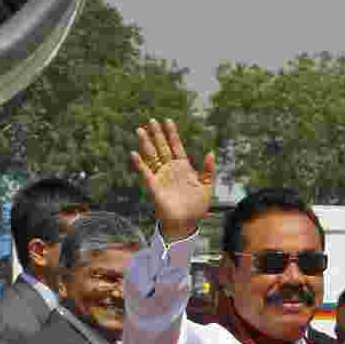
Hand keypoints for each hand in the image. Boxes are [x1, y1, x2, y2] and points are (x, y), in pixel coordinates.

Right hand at [130, 118, 215, 242]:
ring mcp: (161, 177)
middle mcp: (170, 170)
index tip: (168, 121)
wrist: (186, 224)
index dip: (172, 134)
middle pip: (162, 147)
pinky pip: (145, 173)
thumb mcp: (207, 187)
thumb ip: (208, 170)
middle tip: (151, 120)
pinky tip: (134, 153)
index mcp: (183, 168)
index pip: (176, 146)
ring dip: (146, 144)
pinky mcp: (154, 187)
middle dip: (157, 134)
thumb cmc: (197, 207)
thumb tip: (210, 152)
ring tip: (140, 130)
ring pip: (152, 156)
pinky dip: (139, 164)